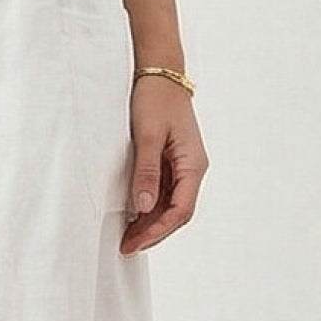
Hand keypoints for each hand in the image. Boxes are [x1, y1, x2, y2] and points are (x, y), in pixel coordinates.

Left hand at [120, 77, 208, 254]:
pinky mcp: (172, 163)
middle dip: (153, 233)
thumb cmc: (155, 99)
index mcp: (193, 165)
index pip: (180, 210)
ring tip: (126, 238)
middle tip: (126, 247)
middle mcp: (193, 169)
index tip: (135, 243)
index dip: (158, 231)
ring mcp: (183, 167)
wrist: (161, 73)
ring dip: (150, 224)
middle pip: (177, 213)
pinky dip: (149, 208)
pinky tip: (132, 217)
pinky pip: (164, 193)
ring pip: (170, 206)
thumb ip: (146, 173)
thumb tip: (143, 208)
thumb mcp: (147, 136)